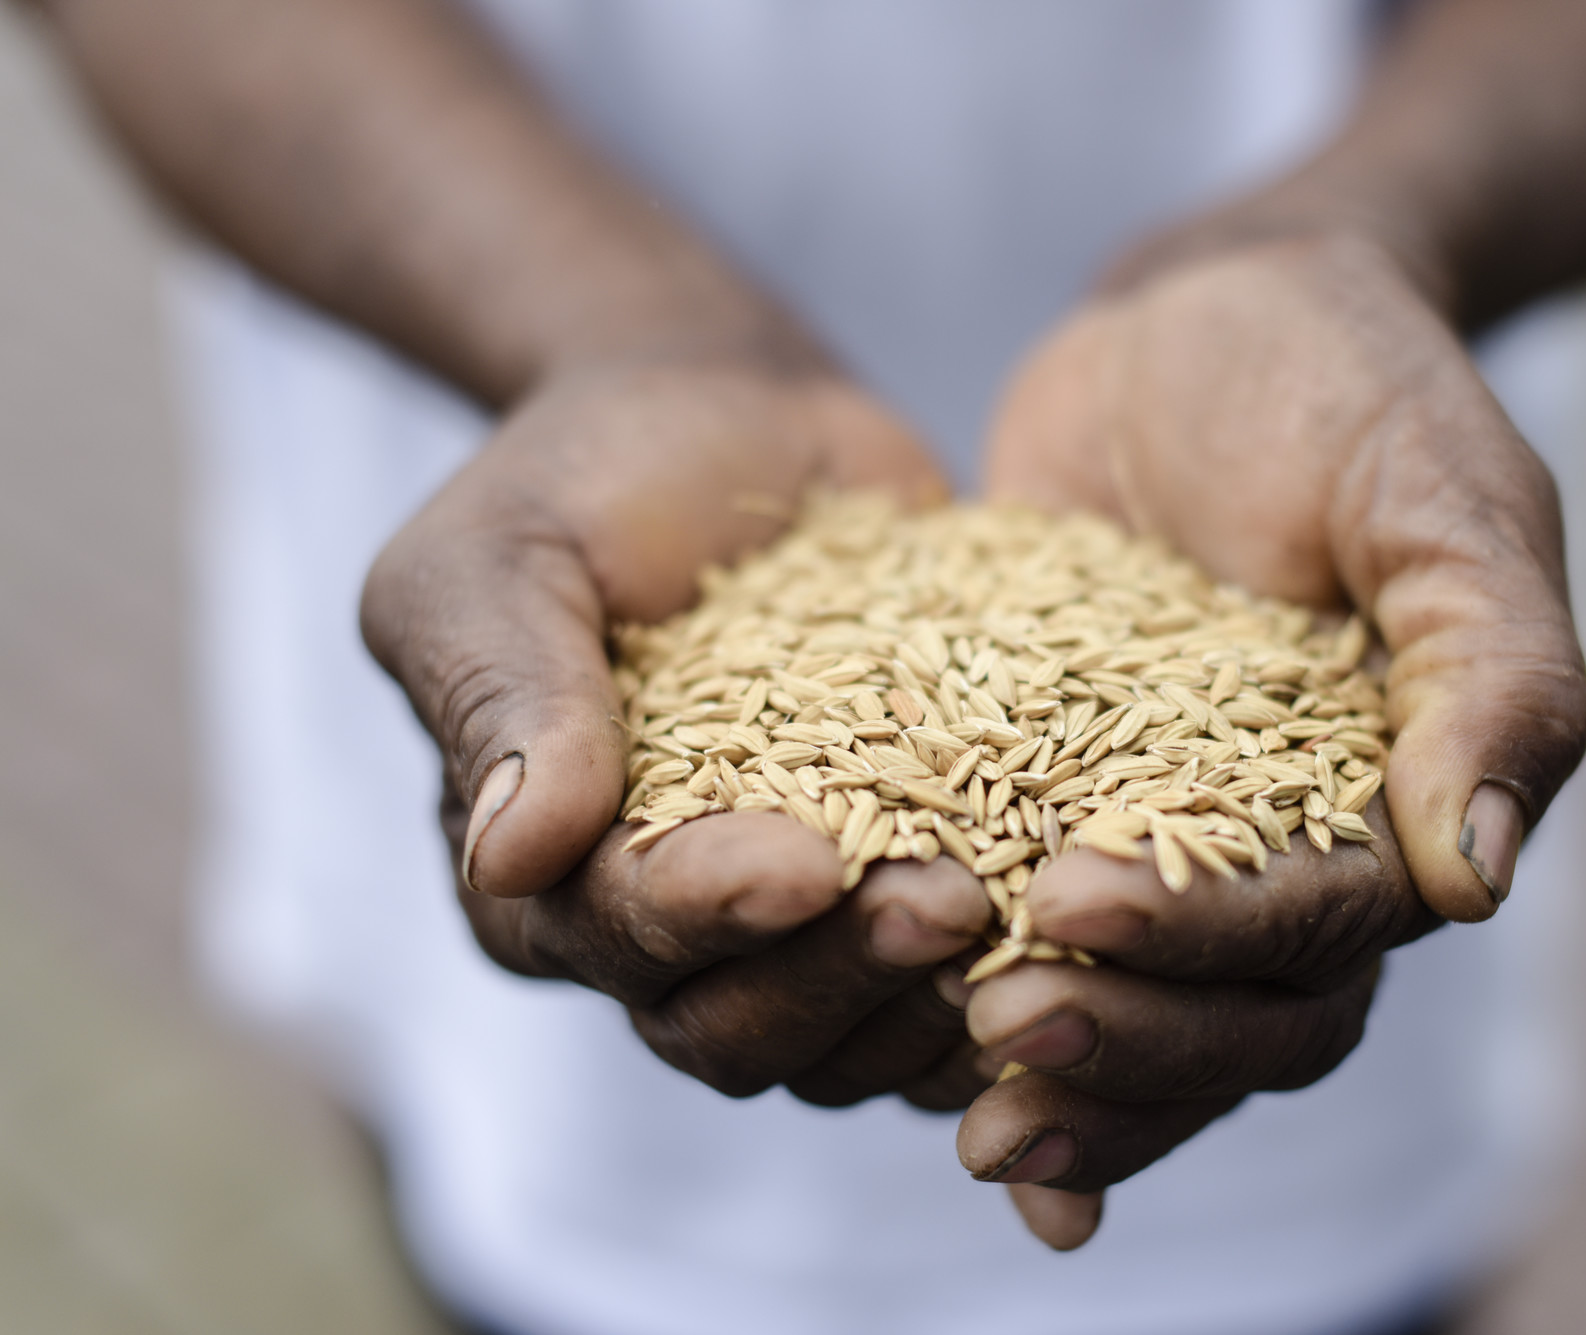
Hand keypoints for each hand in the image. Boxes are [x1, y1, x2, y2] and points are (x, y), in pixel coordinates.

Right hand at [362, 358, 992, 1104]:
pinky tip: (1083, 947)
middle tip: (949, 901)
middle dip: (841, 974)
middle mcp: (655, 933)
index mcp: (534, 878)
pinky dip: (1008, 982)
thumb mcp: (498, 560)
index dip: (709, 913)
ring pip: (845, 1039)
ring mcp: (782, 928)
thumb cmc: (585, 479)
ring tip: (1020, 911)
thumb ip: (507, 698)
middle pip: (734, 1026)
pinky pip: (940, 992)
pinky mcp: (891, 889)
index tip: (808, 861)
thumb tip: (511, 856)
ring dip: (929, 997)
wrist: (723, 420)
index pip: (616, 935)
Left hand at [968, 231, 1585, 1245]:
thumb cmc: (1348, 385)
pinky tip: (923, 1089)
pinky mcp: (1059, 811)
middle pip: (1238, 1022)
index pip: (1320, 930)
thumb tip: (1473, 880)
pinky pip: (1039, 946)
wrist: (1203, 322)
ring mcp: (1172, 848)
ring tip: (960, 1117)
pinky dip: (1002, 1033)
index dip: (1203, 942)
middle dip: (1124, 1042)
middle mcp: (1294, 857)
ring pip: (1149, 1023)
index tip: (1069, 904)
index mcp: (1401, 808)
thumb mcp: (1440, 493)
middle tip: (993, 1027)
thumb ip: (1489, 671)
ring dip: (1069, 1085)